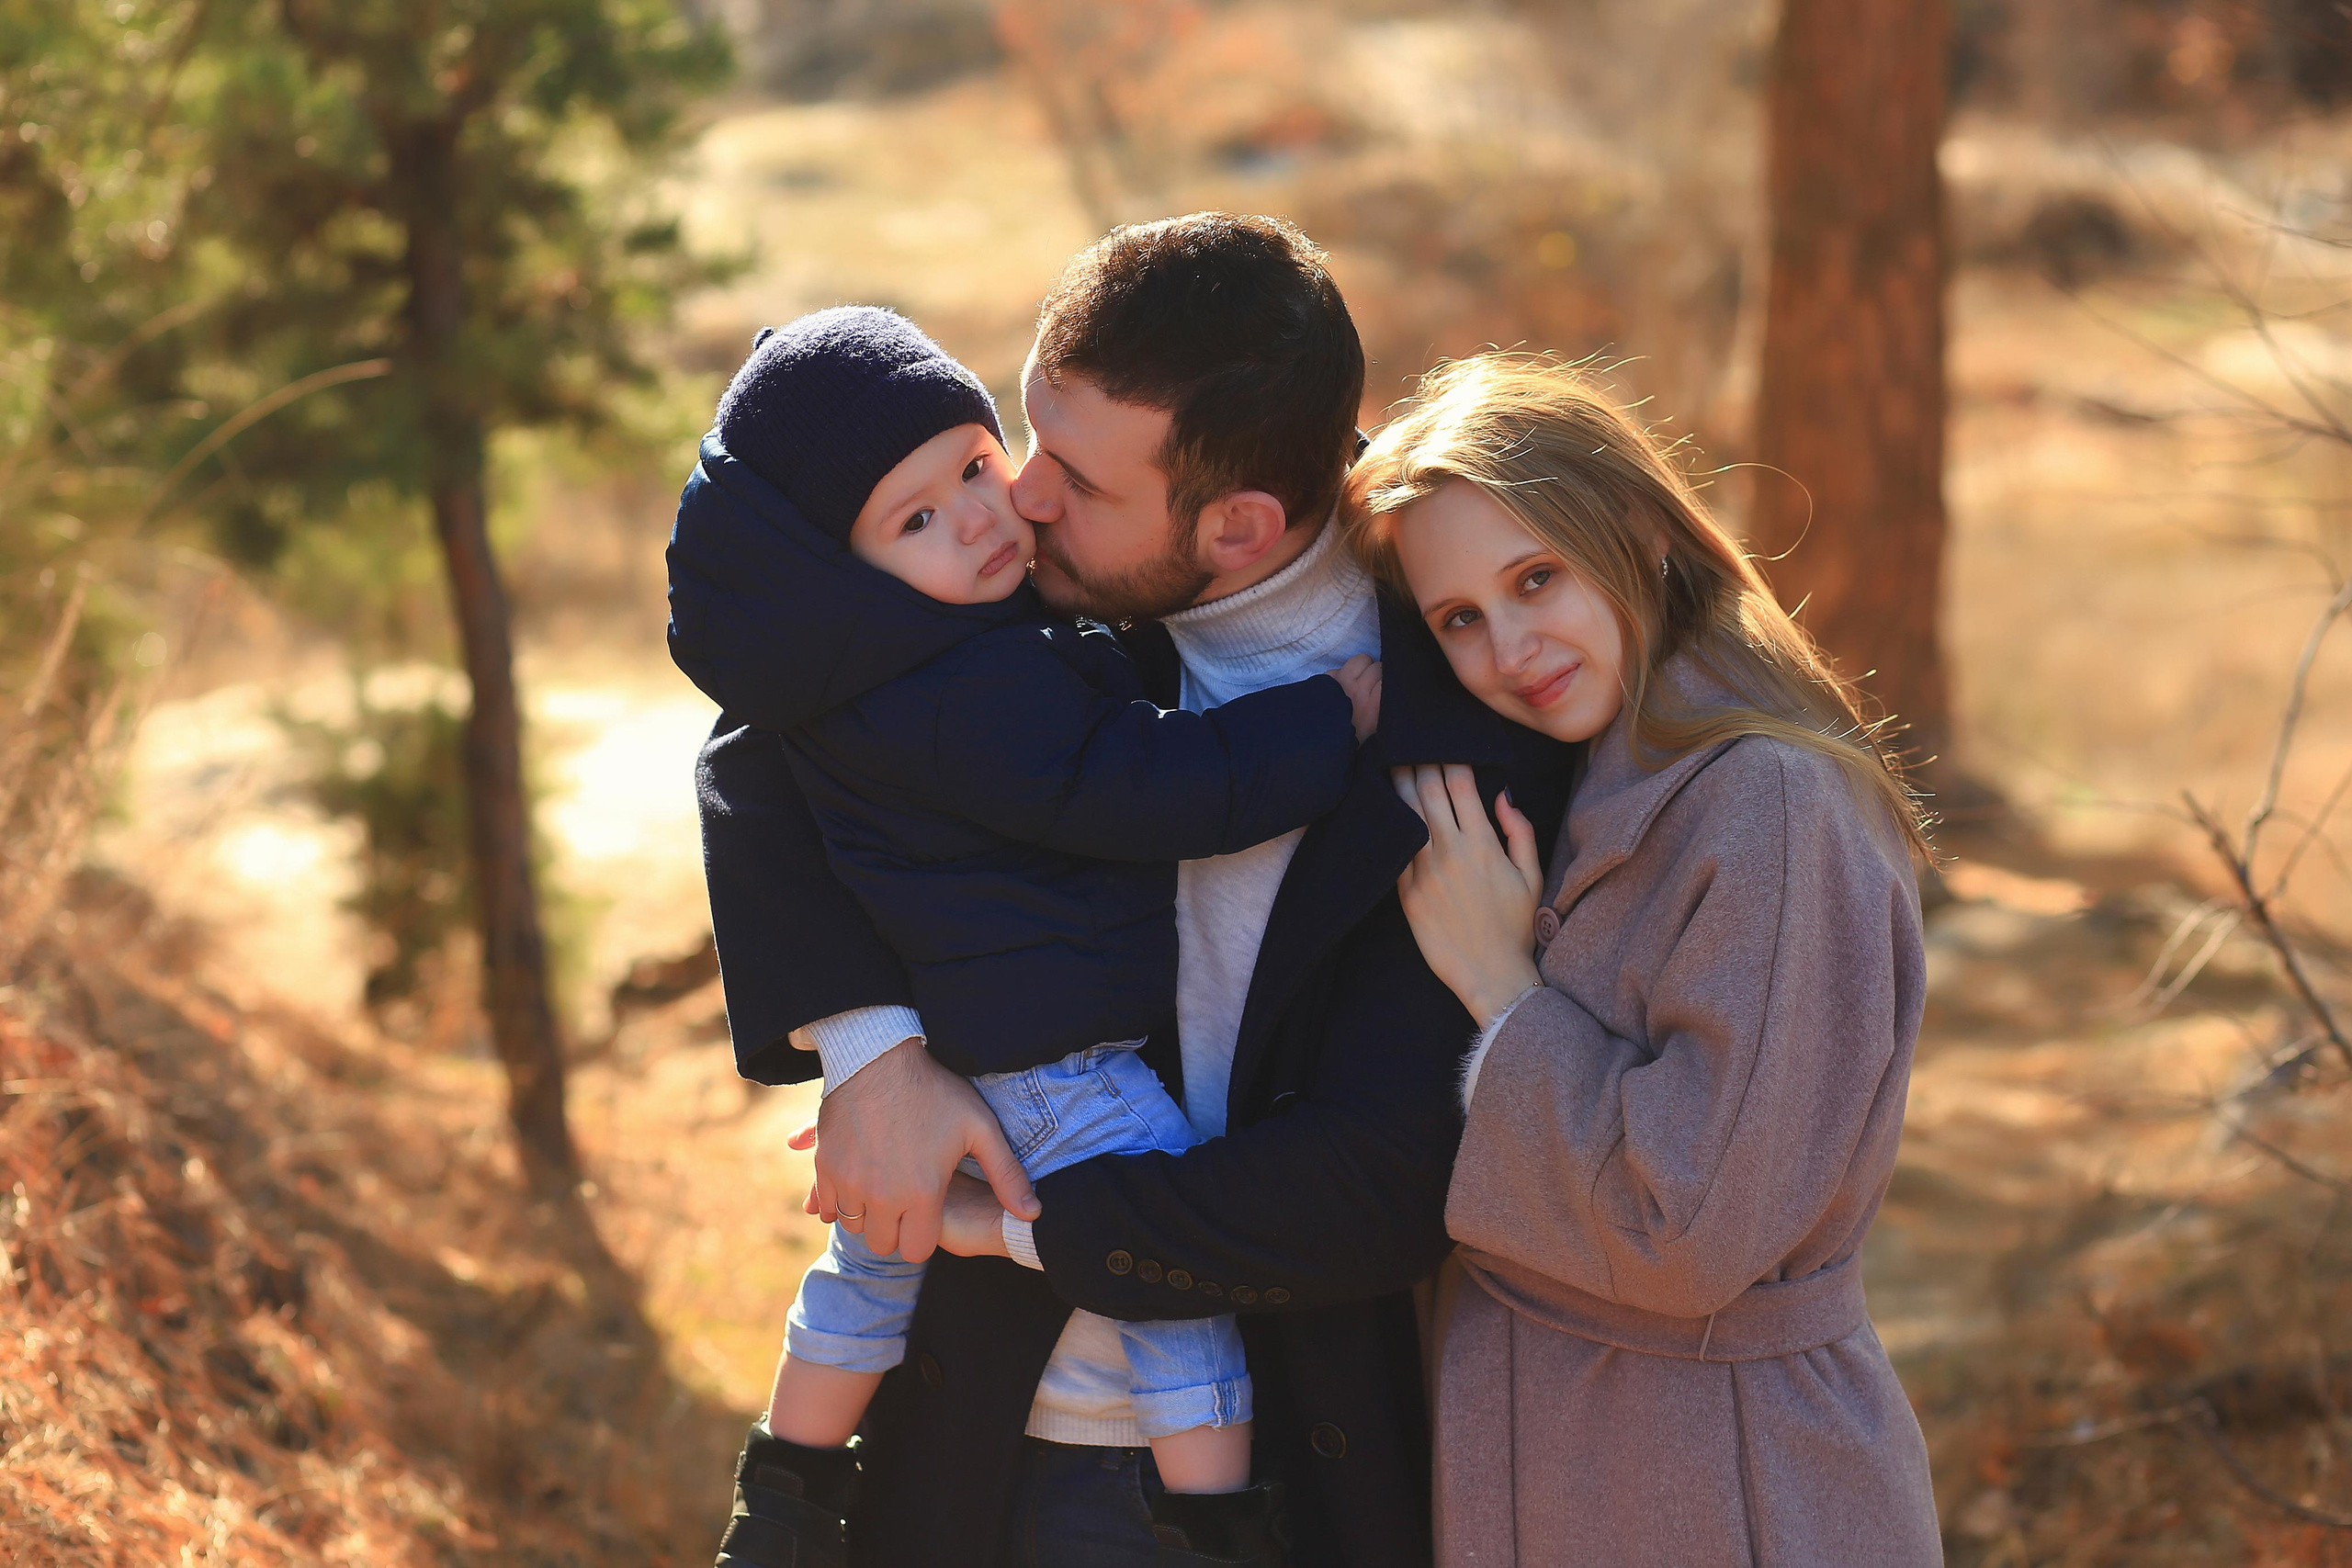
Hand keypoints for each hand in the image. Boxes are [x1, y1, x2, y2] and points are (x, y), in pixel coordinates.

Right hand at [784, 1038, 1038, 1261]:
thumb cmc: (934, 1091)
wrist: (878, 1057)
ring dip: (867, 1214)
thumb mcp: (980, 1127)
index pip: (916, 1251)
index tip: (926, 1213)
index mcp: (922, 1194)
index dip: (922, 1236)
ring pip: (853, 1225)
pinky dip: (838, 1200)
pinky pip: (825, 1207)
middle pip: (882, 1244)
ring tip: (883, 1185)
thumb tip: (1033, 1214)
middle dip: (894, 1229)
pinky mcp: (824, 1168)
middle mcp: (882, 1196)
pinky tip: (857, 1179)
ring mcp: (848, 1183)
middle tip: (904, 1201)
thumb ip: (1007, 1174)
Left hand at [1330, 654, 1383, 742]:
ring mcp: (1341, 683)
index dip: (1387, 682)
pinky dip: (1339, 675)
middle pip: (1377, 667)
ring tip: (1358, 680)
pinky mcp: (1325, 681)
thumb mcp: (1376, 729)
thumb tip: (1388, 688)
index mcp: (1375, 706)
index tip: (1383, 691)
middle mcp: (1359, 691)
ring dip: (1361, 667)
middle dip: (1376, 674)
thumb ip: (1383, 706)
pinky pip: (1338, 668)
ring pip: (1360, 660)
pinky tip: (1338, 688)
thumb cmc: (1352, 740)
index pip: (1388, 678)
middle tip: (1371, 688)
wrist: (1321, 746)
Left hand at [1391, 763, 1544, 1022]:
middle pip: (1427, 790)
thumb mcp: (1532, 876)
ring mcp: (1424, 871)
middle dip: (1419, 761)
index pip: (1460, 784)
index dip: (1451, 758)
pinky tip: (1383, 806)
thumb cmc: (1516, 926)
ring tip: (1393, 761)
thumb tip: (1503, 794)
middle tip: (1412, 744)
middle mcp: (1450, 852)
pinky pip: (1395, 847)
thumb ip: (1520, 830)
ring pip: (1405, 813)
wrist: (1490, 974)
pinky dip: (1389, 822)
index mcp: (1483, 844)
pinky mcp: (1406, 892)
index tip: (1446, 745)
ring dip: (1398, 782)